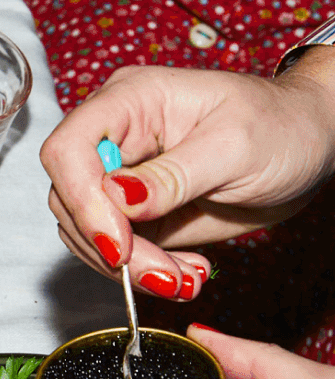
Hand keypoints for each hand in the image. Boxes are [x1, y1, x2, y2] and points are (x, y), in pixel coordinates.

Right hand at [37, 51, 334, 298]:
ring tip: (183, 277)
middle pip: (71, 198)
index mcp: (130, 100)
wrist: (312, 146)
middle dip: (112, 246)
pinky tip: (184, 272)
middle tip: (163, 274)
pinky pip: (115, 250)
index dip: (80, 199)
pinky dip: (142, 272)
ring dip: (129, 267)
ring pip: (86, 231)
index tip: (117, 244)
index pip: (68, 148)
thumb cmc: (284, 125)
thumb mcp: (236, 146)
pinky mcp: (134, 212)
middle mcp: (115, 136)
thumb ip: (174, 175)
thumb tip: (116, 198)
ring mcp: (121, 176)